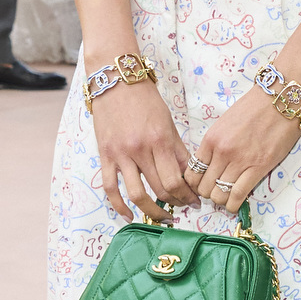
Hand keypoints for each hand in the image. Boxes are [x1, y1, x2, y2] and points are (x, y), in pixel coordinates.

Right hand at [90, 81, 193, 219]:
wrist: (116, 81)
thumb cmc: (146, 100)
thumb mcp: (168, 123)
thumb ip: (178, 150)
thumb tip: (190, 177)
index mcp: (160, 140)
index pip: (177, 179)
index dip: (188, 195)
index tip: (195, 201)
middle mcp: (141, 150)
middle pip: (160, 189)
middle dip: (175, 203)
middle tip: (182, 208)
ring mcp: (121, 154)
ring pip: (137, 194)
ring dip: (152, 211)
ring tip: (161, 217)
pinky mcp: (105, 156)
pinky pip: (111, 188)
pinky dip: (119, 206)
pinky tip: (129, 216)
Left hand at [185, 84, 300, 217]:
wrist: (282, 99)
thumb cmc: (255, 108)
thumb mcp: (225, 123)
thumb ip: (216, 144)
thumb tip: (210, 164)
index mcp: (211, 139)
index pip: (192, 172)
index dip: (195, 183)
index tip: (203, 184)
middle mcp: (222, 152)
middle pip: (204, 187)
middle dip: (208, 193)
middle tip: (216, 191)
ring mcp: (240, 161)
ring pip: (219, 194)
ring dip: (221, 200)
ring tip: (226, 197)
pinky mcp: (259, 167)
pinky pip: (238, 195)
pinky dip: (233, 204)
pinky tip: (234, 204)